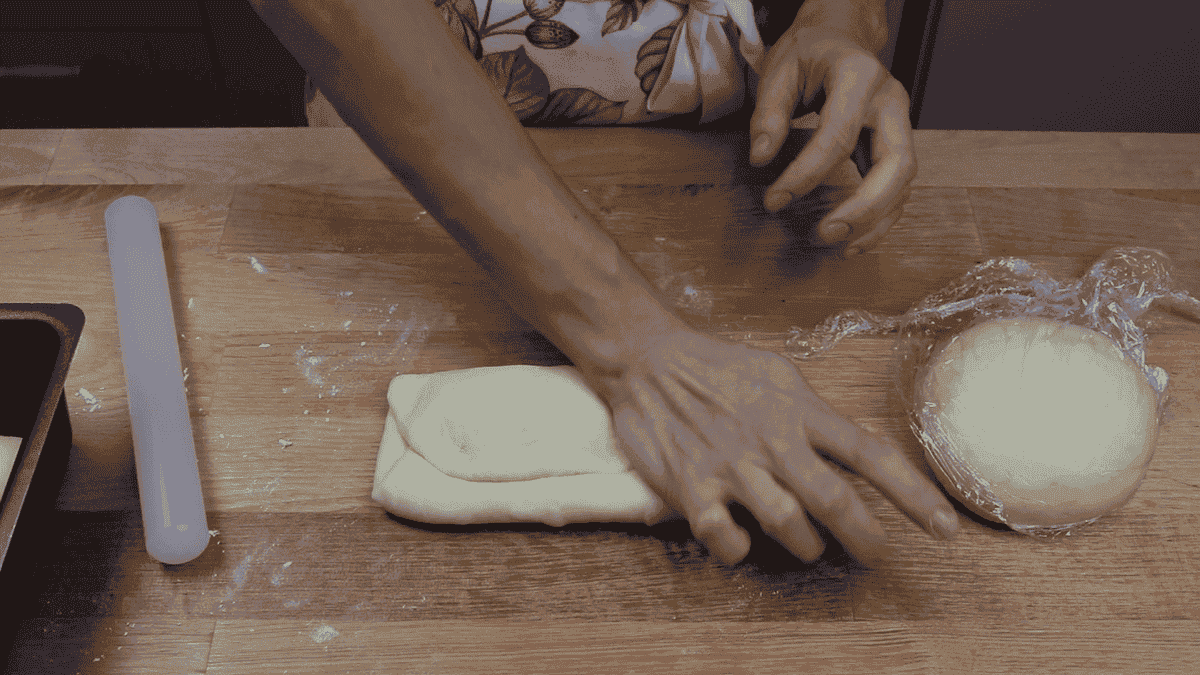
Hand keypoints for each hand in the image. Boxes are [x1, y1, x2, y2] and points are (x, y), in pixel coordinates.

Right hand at [591, 329, 958, 565]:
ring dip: (806, 545)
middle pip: (834, 501)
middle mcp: (771, 440)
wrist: (646, 360)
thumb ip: (814, 413)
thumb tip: (851, 447)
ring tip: (809, 545)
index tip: (945, 528)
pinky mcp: (691, 484)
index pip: (870, 454)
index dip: (913, 494)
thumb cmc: (717, 368)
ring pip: (787, 524)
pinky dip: (738, 549)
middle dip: (865, 537)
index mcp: (799, 411)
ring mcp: (731, 465)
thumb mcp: (778, 375)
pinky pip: (724, 537)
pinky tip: (741, 541)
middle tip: (877, 554)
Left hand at [749, 25, 916, 254]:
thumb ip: (768, 113)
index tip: (773, 200)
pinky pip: (899, 190)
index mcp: (860, 76)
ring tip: (837, 245)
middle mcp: (891, 101)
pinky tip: (853, 241)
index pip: (838, 135)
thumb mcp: (779, 69)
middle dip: (863, 207)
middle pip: (897, 164)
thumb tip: (761, 158)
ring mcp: (901, 124)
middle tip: (825, 234)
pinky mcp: (897, 145)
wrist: (841, 37)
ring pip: (905, 183)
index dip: (805, 174)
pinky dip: (880, 220)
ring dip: (875, 221)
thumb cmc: (810, 52)